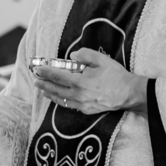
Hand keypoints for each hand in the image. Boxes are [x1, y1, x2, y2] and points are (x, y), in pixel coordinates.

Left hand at [32, 48, 147, 114]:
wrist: (129, 93)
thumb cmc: (116, 76)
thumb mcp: (101, 59)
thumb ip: (85, 55)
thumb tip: (72, 55)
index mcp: (80, 82)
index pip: (57, 77)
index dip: (46, 73)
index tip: (37, 69)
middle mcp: (78, 95)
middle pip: (55, 90)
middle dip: (43, 84)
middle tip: (36, 80)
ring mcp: (82, 105)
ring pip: (60, 100)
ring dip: (50, 94)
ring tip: (42, 90)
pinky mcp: (87, 110)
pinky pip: (70, 106)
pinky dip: (61, 101)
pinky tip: (59, 97)